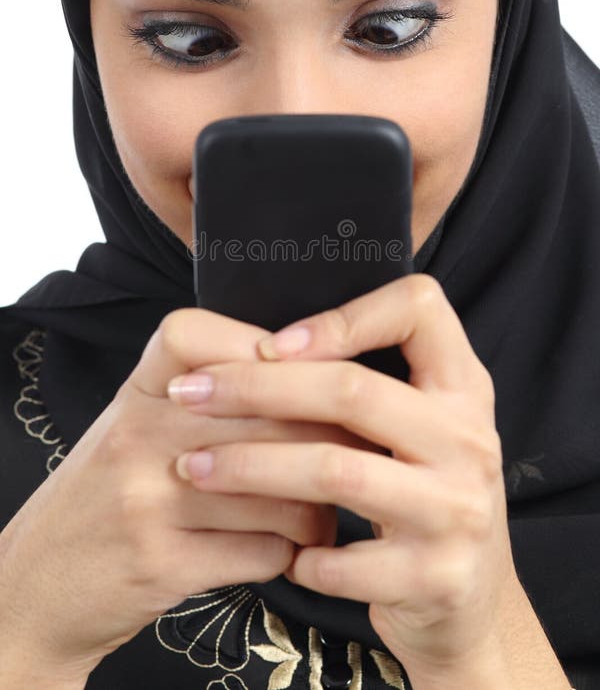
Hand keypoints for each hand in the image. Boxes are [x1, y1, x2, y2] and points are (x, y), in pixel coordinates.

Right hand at [0, 308, 363, 680]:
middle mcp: (139, 432)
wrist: (41, 577)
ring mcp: (147, 498)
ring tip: (321, 508)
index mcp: (139, 386)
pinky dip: (291, 552)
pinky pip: (267, 549)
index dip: (275, 356)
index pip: (214, 338)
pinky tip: (286, 547)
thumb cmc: (112, 488)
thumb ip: (211, 390)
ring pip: (283, 487)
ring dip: (318, 505)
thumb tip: (314, 374)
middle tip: (354, 449)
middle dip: (329, 437)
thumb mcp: (139, 419)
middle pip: (273, 415)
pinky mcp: (163, 563)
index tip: (306, 380)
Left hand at [167, 274, 515, 675]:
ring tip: (197, 467)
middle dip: (256, 388)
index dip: (344, 316)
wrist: (470, 602)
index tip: (270, 342)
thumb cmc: (420, 495)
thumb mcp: (420, 428)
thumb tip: (262, 346)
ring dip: (252, 467)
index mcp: (463, 388)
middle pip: (352, 391)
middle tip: (190, 394)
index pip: (419, 309)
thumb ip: (369, 387)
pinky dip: (292, 550)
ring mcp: (458, 511)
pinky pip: (341, 560)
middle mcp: (470, 441)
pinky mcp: (436, 578)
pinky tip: (265, 543)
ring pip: (336, 470)